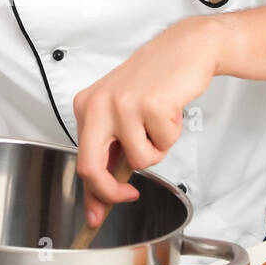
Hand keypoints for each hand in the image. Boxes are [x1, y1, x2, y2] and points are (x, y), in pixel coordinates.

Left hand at [72, 16, 217, 228]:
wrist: (184, 48)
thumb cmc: (154, 81)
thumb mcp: (121, 111)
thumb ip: (110, 149)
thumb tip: (103, 195)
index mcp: (87, 107)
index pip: (81, 160)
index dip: (91, 194)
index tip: (96, 215)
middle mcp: (98, 105)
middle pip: (92, 168)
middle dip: (111, 191)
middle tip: (129, 194)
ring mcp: (123, 105)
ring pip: (140, 160)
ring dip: (157, 149)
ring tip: (159, 123)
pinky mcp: (150, 105)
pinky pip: (164, 144)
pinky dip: (172, 134)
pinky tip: (170, 111)